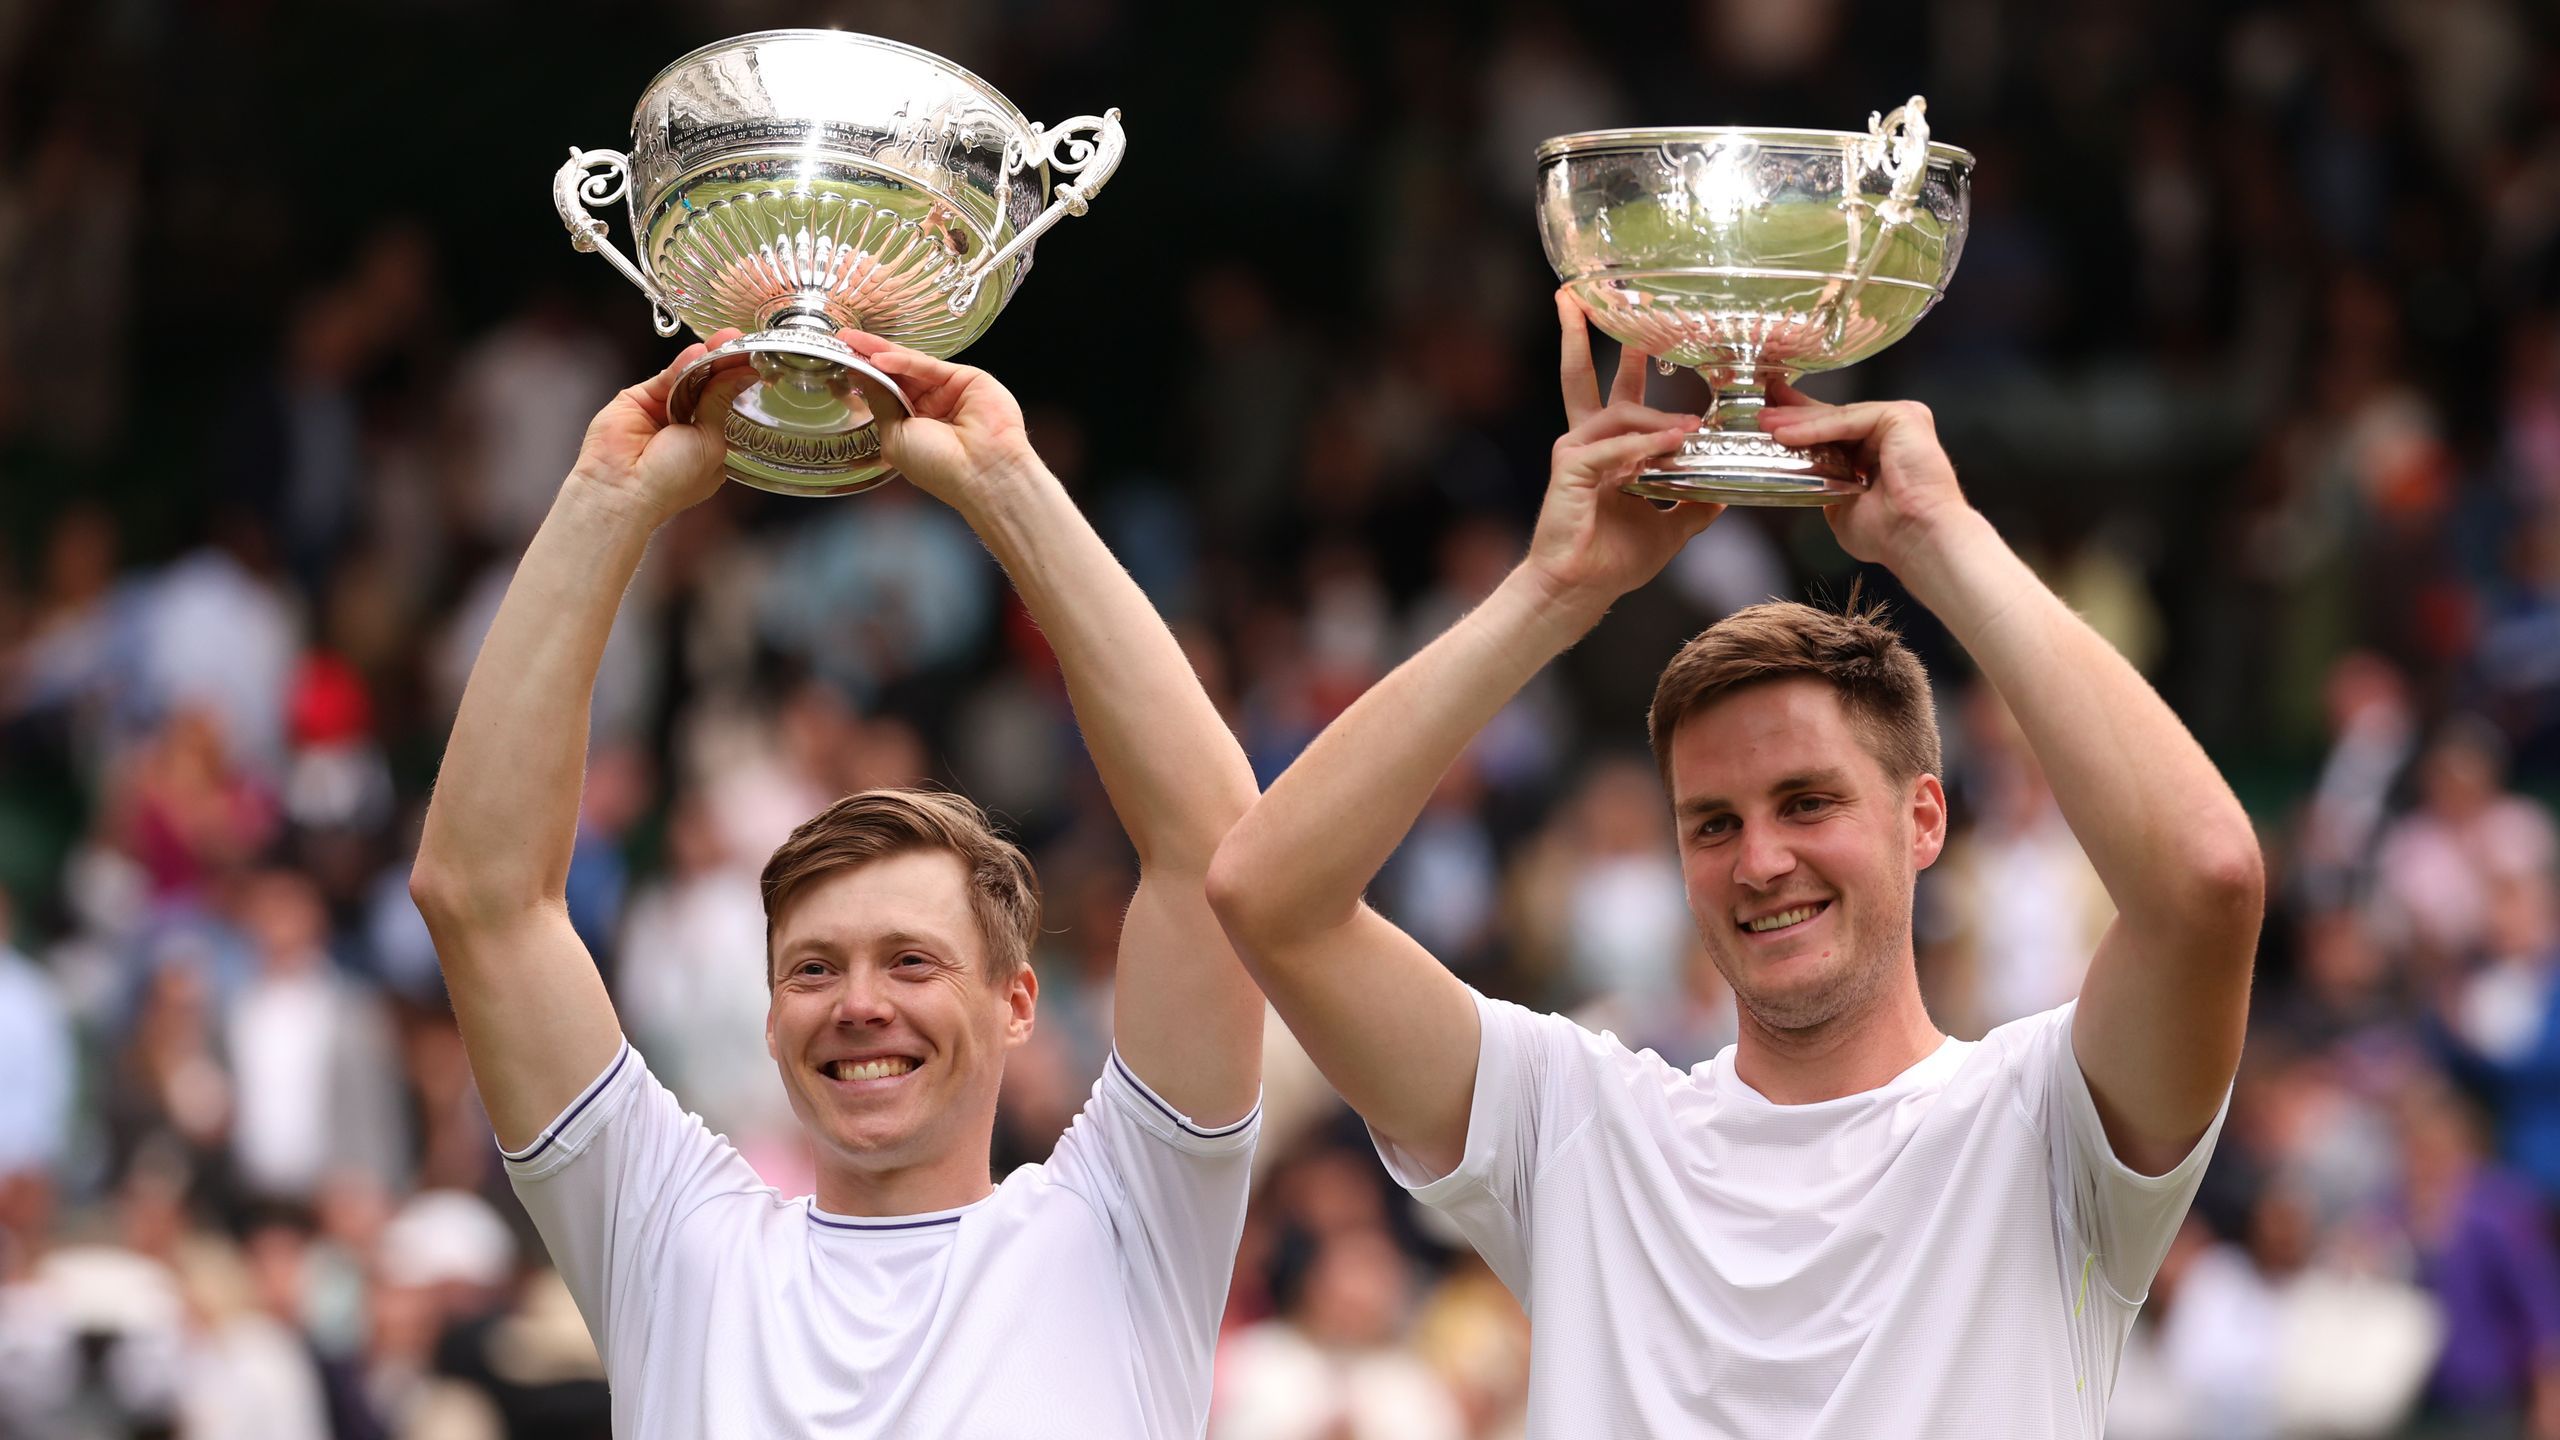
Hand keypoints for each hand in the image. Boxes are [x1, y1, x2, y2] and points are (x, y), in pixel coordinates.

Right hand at [566, 329, 754, 525]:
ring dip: (705, 359)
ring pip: (687, 378)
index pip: (725, 404)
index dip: (737, 382)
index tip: (753, 361)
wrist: (624, 489)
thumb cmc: (670, 482)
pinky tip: (697, 354)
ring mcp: (662, 410)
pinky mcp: (639, 398)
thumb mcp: (709, 441)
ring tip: (725, 341)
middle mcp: (685, 425)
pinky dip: (681, 364)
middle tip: (739, 342)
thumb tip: (742, 375)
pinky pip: (666, 377)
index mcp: (707, 444)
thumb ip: (719, 403)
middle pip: (708, 386)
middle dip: (723, 364)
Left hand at [838, 330, 1037, 506]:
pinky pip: (928, 366)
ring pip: (911, 365)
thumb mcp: (895, 436)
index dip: (864, 376)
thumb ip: (881, 402)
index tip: (840, 360)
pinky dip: (902, 360)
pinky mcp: (966, 378)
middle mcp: (931, 406)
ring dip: (881, 352)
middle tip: (843, 339)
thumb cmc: (940, 468)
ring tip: (853, 342)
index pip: (885, 392)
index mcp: (914, 425)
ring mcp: (948, 391)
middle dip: (868, 357)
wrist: (981, 473)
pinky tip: (880, 358)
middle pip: (896, 374)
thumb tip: (861, 375)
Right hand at [1521, 290, 1719, 609]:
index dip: (1630, 359)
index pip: (1616, 390)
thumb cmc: (1612, 560)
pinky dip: (1645, 448)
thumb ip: (1695, 505)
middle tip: (1592, 294)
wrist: (1580, 589)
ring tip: (1692, 428)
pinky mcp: (1571, 469)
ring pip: (1621, 415)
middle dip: (1585, 332)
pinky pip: (1616, 449)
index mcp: (1606, 448)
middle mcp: (1586, 440)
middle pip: (1582, 375)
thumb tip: (1727, 492)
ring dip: (1658, 418)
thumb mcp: (1670, 527)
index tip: (1644, 325)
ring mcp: (1574, 451)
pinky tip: (1670, 448)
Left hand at [1758, 387, 1973, 569]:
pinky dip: (1815, 428)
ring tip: (1763, 424)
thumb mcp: (1840, 506)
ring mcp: (1899, 420)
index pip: (1832, 432)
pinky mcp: (1903, 416)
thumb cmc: (1888, 534)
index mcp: (1877, 451)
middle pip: (1832, 419)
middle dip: (1792, 415)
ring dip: (1797, 421)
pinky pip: (1848, 419)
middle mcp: (1890, 431)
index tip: (1767, 421)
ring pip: (1838, 417)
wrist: (1916, 540)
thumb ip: (1824, 488)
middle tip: (1758, 412)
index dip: (1799, 426)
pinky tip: (1786, 434)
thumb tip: (1800, 482)